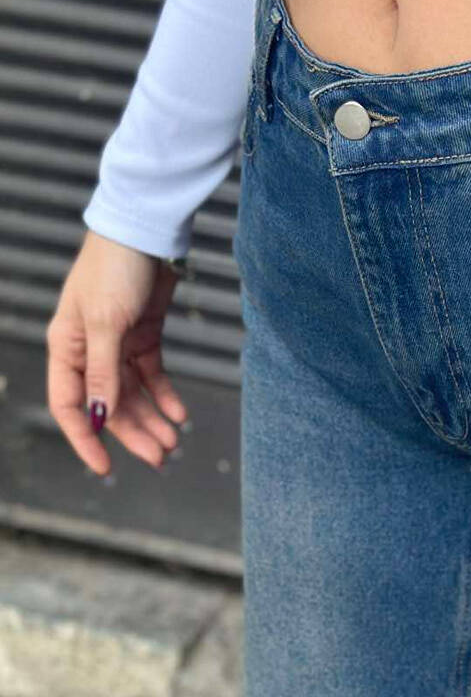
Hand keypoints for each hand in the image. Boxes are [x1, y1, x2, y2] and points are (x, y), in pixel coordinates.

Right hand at [45, 230, 188, 474]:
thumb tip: (99, 415)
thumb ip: (103, 371)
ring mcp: (116, 344)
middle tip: (160, 458)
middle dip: (132, 434)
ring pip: (132, 395)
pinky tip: (179, 414)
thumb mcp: (107, 322)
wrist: (145, 230)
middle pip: (107, 405)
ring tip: (173, 442)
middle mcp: (88, 349)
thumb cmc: (115, 268)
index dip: (85, 438)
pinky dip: (165, 396)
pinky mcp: (143, 336)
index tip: (105, 466)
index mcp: (66, 346)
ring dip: (152, 419)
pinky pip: (152, 376)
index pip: (68, 404)